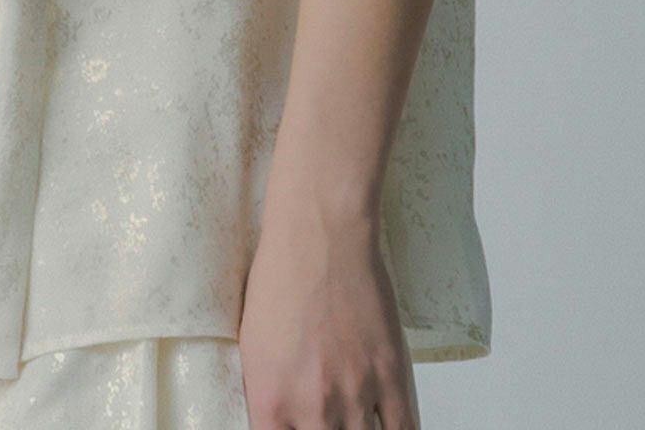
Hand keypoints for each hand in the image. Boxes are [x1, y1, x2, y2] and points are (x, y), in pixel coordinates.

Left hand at [237, 187, 419, 429]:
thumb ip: (270, 397)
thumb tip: (283, 423)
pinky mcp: (390, 376)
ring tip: (351, 417)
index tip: (297, 428)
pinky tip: (386, 426)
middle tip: (326, 418)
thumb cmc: (281, 277)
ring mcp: (355, 395)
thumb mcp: (253, 344)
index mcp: (270, 401)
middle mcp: (312, 409)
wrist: (320, 233)